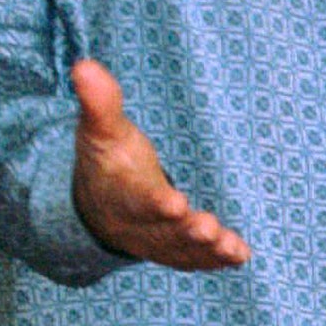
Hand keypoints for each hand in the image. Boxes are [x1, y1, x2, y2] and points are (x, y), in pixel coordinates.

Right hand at [70, 58, 251, 270]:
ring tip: (230, 246)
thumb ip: (100, 102)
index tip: (175, 202)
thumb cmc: (108, 160)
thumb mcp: (102, 130)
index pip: (138, 199)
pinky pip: (194, 259)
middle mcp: (138, 224)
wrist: (99, 203)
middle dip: (186, 231)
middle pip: (162, 232)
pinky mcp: (175, 249)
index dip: (155, 203)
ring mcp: (157, 241)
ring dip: (205, 250)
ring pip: (181, 251)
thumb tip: (85, 66)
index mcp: (121, 193)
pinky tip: (240, 256)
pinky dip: (216, 260)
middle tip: (208, 228)